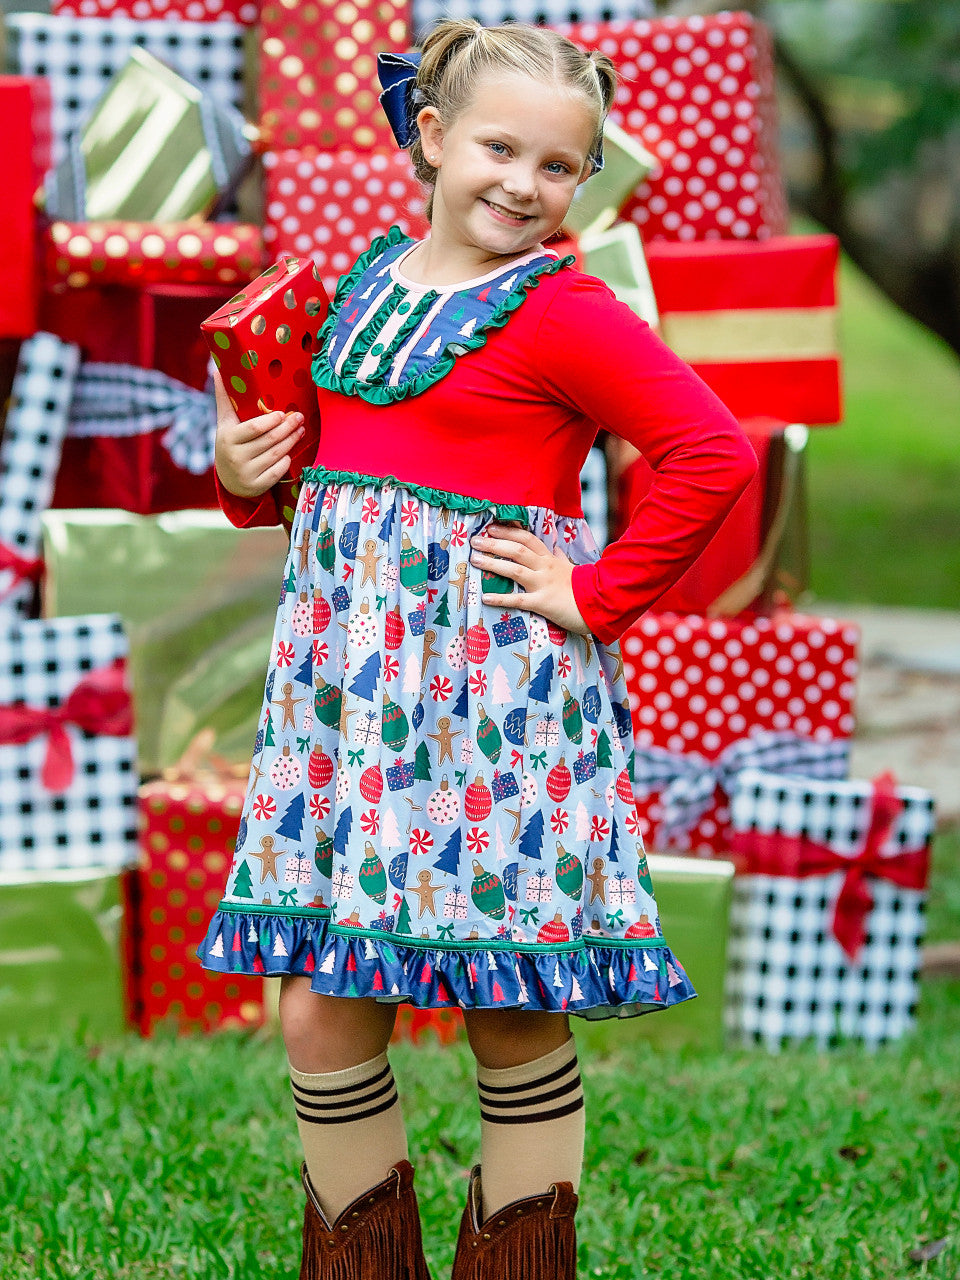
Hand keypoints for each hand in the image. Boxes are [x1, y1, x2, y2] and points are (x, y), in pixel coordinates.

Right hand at [212, 366, 304, 498]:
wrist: (228, 480)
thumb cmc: (230, 443)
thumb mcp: (225, 423)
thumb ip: (224, 398)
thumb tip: (218, 370)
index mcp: (228, 438)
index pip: (254, 428)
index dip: (271, 421)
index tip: (282, 413)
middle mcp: (235, 457)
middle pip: (269, 440)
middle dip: (287, 428)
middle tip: (300, 418)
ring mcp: (246, 474)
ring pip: (276, 454)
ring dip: (291, 441)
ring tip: (301, 430)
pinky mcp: (256, 486)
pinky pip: (278, 472)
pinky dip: (286, 461)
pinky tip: (290, 452)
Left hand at [470, 524, 590, 636]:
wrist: (599, 605)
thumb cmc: (583, 588)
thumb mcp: (571, 567)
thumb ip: (560, 557)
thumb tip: (556, 546)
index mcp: (550, 559)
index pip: (527, 538)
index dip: (508, 532)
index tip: (491, 527)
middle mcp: (544, 568)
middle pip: (517, 550)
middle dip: (494, 543)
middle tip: (476, 540)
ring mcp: (543, 584)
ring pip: (514, 570)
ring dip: (492, 564)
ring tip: (474, 559)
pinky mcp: (542, 603)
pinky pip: (519, 600)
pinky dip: (501, 598)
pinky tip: (485, 597)